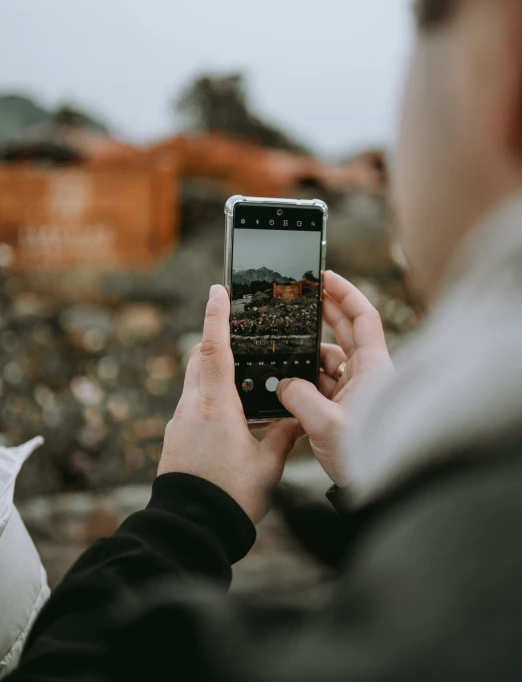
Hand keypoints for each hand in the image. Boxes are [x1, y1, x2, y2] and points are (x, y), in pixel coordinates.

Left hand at [158, 285, 302, 523]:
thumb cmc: (230, 497)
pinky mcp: (174, 438)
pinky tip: (230, 419)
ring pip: (194, 383)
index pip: (213, 349)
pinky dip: (208, 399)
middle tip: (235, 334)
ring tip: (241, 382)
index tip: (217, 290)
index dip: (216, 316)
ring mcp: (178, 423)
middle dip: (214, 342)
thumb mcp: (267, 466)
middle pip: (198, 360)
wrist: (190, 527)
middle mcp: (191, 408)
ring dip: (212, 374)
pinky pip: (191, 406)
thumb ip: (283, 437)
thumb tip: (297, 419)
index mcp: (215, 407)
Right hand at [276, 271, 391, 485]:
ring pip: (330, 361)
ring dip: (308, 356)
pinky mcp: (347, 408)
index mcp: (372, 367)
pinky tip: (288, 384)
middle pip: (346, 332)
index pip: (362, 317)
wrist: (380, 490)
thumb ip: (298, 397)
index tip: (324, 277)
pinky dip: (307, 381)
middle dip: (324, 314)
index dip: (345, 293)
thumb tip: (284, 383)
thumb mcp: (326, 424)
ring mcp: (358, 391)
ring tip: (284, 351)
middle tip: (301, 299)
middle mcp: (368, 374)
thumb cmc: (364, 456)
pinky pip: (324, 385)